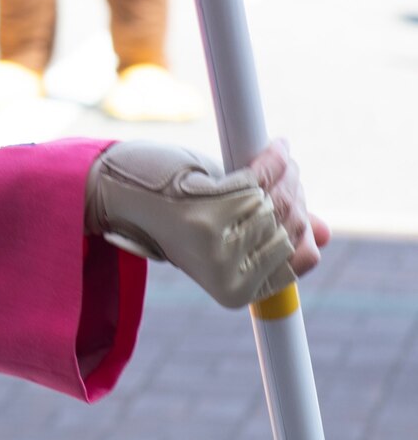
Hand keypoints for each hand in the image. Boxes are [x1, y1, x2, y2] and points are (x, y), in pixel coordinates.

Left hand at [84, 137, 327, 309]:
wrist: (116, 194)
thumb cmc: (172, 212)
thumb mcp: (226, 230)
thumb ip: (269, 234)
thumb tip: (323, 234)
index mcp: (235, 290)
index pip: (300, 259)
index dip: (306, 225)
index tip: (297, 200)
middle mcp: (229, 273)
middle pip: (292, 225)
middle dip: (294, 192)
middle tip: (286, 169)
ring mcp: (218, 241)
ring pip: (277, 199)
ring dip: (284, 172)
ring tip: (278, 157)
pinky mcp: (206, 207)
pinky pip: (258, 178)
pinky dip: (271, 159)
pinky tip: (274, 148)